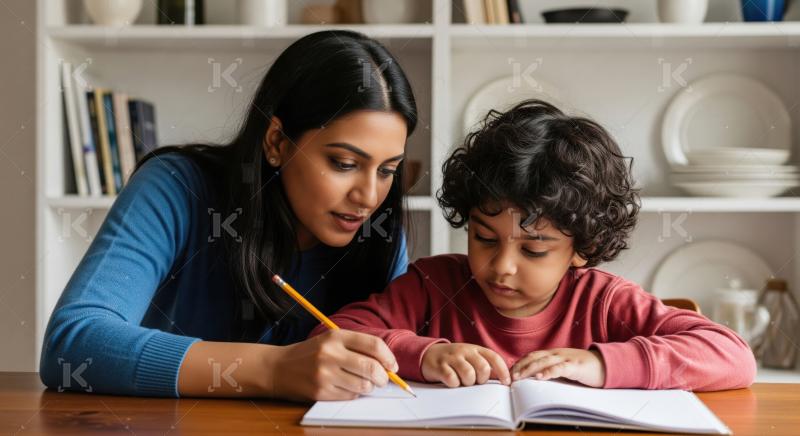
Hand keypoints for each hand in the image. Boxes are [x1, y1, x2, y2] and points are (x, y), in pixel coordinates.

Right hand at [269, 329, 398, 400]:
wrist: (278, 368)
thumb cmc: (310, 354)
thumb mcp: (331, 341)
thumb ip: (357, 348)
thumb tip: (388, 365)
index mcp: (336, 336)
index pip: (373, 345)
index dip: (389, 357)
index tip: (393, 366)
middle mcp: (330, 353)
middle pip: (371, 367)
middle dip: (383, 377)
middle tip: (383, 380)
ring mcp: (324, 374)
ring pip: (363, 385)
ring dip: (369, 387)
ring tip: (363, 383)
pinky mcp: (320, 392)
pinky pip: (350, 396)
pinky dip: (354, 394)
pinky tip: (345, 387)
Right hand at [421, 343, 510, 387]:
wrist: (428, 354)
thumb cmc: (453, 359)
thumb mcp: (470, 358)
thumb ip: (484, 365)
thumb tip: (503, 378)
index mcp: (474, 349)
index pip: (493, 357)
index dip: (503, 371)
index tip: (506, 382)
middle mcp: (464, 351)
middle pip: (483, 368)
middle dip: (481, 379)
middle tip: (474, 381)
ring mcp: (452, 358)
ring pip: (469, 374)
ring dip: (467, 382)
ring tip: (462, 381)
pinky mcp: (440, 366)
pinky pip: (453, 380)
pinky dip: (454, 384)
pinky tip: (451, 381)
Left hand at [511, 348, 605, 387]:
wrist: (605, 364)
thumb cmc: (583, 367)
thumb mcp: (564, 366)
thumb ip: (552, 369)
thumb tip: (535, 378)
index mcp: (554, 353)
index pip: (532, 355)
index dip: (520, 362)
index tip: (510, 371)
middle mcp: (557, 353)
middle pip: (534, 357)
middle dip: (520, 366)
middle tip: (510, 376)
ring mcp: (566, 358)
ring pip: (544, 362)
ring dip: (529, 369)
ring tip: (520, 377)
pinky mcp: (575, 366)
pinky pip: (560, 368)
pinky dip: (549, 372)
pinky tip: (541, 377)